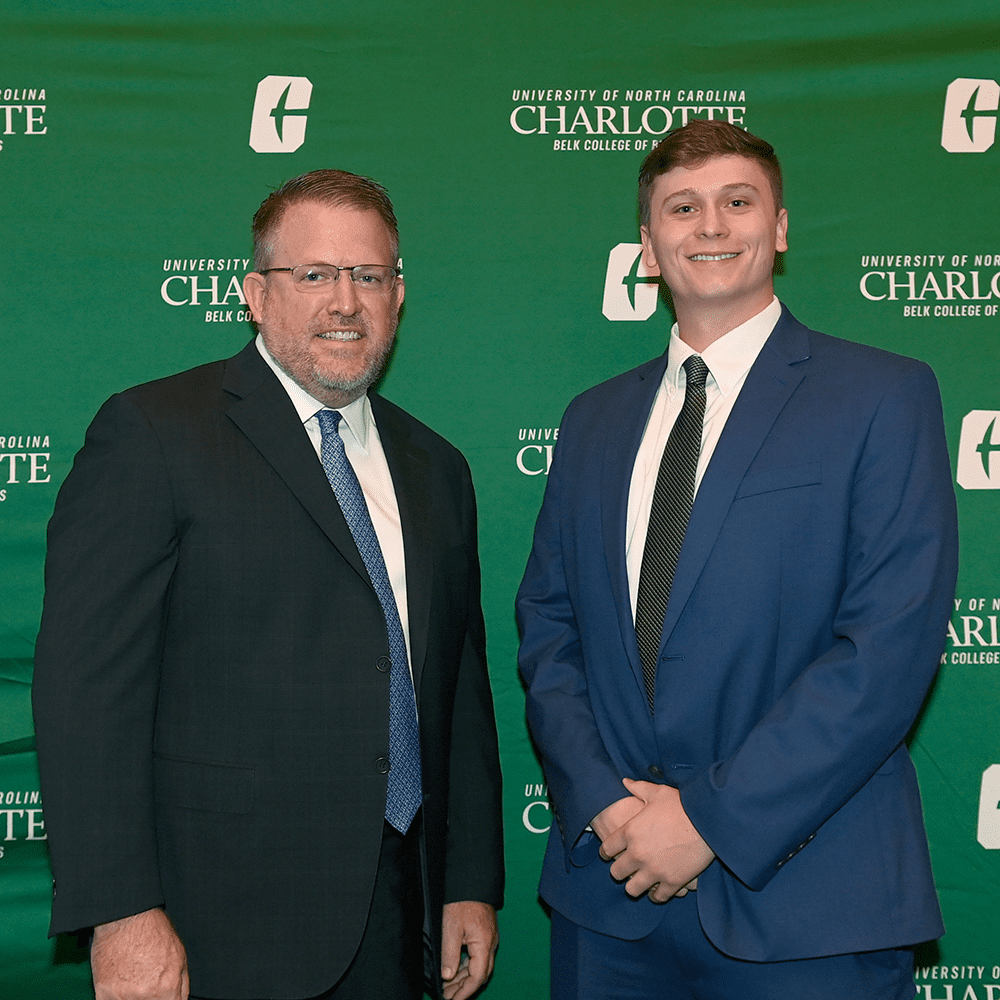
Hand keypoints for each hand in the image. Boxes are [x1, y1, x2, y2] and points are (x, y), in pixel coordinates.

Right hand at [91, 908, 188, 999]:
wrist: (126, 918)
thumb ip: (181, 985)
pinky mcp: (104, 995)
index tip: (163, 996)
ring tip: (135, 981)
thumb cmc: (153, 932)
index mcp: (168, 987)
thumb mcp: (179, 955)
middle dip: (151, 998)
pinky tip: (122, 984)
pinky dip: (117, 998)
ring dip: (134, 998)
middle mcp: (146, 996)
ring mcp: (123, 997)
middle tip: (147, 984)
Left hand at [441, 901, 497, 999]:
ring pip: (480, 966)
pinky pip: (479, 956)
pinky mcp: (485, 934)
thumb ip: (450, 954)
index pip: (477, 978)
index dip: (464, 992)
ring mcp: (489, 939)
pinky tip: (457, 969)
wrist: (472, 880)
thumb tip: (448, 976)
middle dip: (464, 988)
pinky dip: (468, 966)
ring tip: (449, 986)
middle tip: (447, 995)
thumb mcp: (451, 928)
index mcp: (484, 945)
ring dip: (465, 978)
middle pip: (480, 975)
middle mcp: (490, 944)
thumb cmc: (462, 902)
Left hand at [599, 778, 714, 903]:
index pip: (607, 848)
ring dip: (634, 886)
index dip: (606, 852)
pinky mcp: (672, 882)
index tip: (608, 853)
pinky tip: (656, 891)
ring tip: (638, 883)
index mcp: (630, 832)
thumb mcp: (657, 792)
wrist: (707, 821)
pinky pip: (658, 897)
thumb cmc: (681, 804)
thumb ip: (638, 788)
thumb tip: (625, 781)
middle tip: (623, 870)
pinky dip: (656, 895)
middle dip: (619, 871)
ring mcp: (654, 870)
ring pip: (633, 889)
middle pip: (617, 872)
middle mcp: (637, 854)